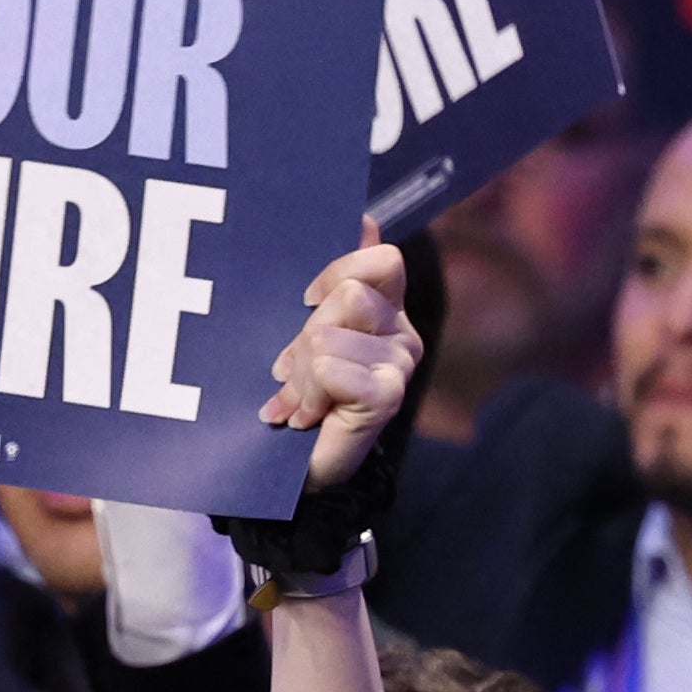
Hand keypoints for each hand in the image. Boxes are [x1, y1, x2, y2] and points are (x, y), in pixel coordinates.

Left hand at [261, 225, 417, 488]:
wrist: (301, 472)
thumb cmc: (302, 396)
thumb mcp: (307, 334)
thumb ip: (332, 285)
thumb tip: (364, 219)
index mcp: (387, 310)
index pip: (383, 260)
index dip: (341, 268)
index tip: (307, 299)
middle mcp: (402, 334)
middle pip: (350, 294)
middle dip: (306, 332)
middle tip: (289, 369)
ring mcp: (400, 365)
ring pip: (330, 333)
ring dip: (300, 371)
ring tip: (296, 399)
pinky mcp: (389, 396)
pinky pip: (332, 367)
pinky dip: (307, 393)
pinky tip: (305, 415)